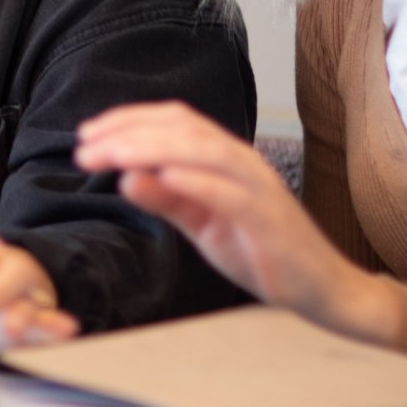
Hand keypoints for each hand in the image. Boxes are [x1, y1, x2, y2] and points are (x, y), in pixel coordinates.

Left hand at [75, 102, 400, 342]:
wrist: (320, 287)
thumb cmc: (260, 249)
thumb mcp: (200, 223)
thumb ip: (166, 200)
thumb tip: (125, 178)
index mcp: (225, 158)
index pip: (174, 121)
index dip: (129, 120)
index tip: (88, 134)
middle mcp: (242, 162)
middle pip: (182, 130)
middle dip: (128, 133)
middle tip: (85, 148)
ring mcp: (258, 187)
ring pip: (203, 152)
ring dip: (153, 149)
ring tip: (113, 156)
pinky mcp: (268, 219)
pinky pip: (231, 193)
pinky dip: (198, 180)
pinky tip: (166, 176)